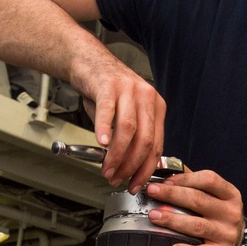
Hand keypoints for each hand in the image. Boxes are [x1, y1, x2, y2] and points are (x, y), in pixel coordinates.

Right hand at [69, 44, 165, 192]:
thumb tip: (131, 167)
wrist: (89, 61)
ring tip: (107, 168)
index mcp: (156, 107)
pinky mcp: (108, 85)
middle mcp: (146, 97)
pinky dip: (105, 130)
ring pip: (128, 130)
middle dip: (131, 166)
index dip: (146, 169)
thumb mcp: (127, 113)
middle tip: (118, 179)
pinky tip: (102, 144)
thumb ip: (133, 137)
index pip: (157, 145)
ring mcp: (128, 90)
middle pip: (145, 140)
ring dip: (117, 155)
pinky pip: (108, 112)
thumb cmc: (107, 90)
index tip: (136, 183)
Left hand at [145, 169, 245, 245]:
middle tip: (151, 191)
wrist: (241, 243)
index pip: (209, 180)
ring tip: (154, 216)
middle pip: (199, 200)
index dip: (185, 179)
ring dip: (173, 220)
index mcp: (230, 194)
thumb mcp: (214, 195)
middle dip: (172, 195)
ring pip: (198, 226)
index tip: (164, 180)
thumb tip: (161, 166)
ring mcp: (227, 234)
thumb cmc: (219, 214)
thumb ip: (191, 180)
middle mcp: (230, 213)